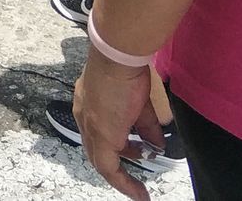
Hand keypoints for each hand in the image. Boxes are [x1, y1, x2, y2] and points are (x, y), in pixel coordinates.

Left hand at [74, 51, 163, 199]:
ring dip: (122, 174)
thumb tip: (157, 145)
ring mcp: (90, 126)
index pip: (97, 132)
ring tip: (138, 184)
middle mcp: (84, 116)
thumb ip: (146, 126)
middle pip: (98, 150)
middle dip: (119, 163)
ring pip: (101, 161)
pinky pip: (108, 167)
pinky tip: (138, 192)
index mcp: (89, 104)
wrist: (117, 56)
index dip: (114, 146)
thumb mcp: (139, 103)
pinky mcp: (100, 135)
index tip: (130, 154)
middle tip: (136, 173)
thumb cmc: (126, 68)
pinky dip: (123, 181)